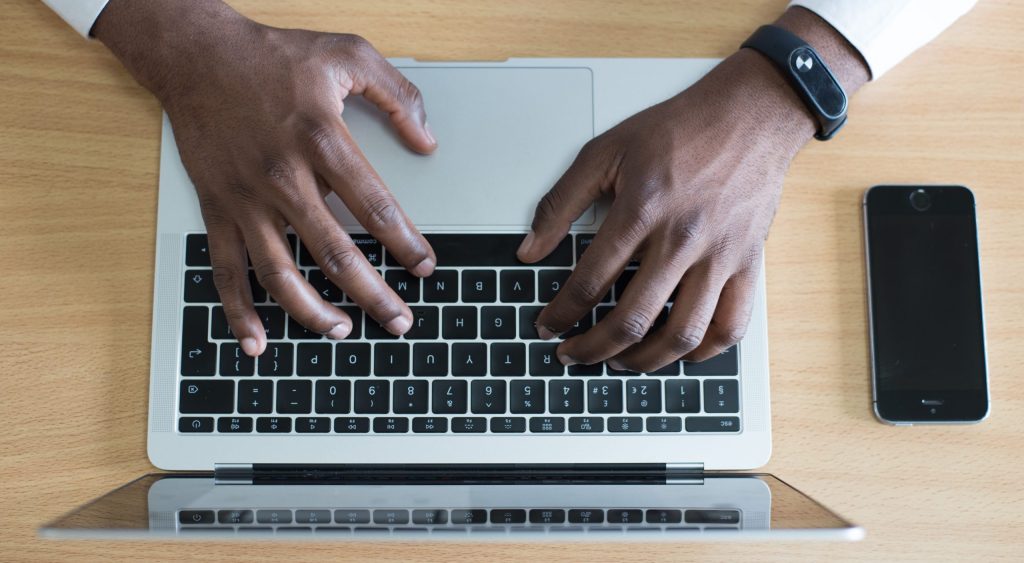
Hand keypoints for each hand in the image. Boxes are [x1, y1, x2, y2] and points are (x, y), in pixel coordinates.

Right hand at [95, 0, 436, 355]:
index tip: (424, 266)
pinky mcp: (217, 209)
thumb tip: (427, 140)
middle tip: (400, 321)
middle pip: (335, 253)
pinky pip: (226, 269)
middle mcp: (283, 176)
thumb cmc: (273, 56)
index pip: (375, 207)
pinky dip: (238, 310)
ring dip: (313, 312)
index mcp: (321, 139)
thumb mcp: (347, 54)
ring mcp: (246, 198)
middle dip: (373, 294)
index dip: (405, 243)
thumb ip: (396, 95)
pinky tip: (257, 340)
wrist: (197, 55)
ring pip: (281, 272)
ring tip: (343, 331)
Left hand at [517, 49, 817, 370]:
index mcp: (641, 211)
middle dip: (592, 348)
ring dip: (644, 361)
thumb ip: (560, 202)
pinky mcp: (748, 264)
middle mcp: (682, 239)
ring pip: (682, 334)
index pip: (589, 281)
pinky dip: (703, 352)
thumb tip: (529, 249)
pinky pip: (731, 326)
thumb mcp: (604, 151)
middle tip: (572, 354)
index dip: (560, 313)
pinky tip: (678, 353)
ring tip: (619, 362)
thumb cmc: (678, 131)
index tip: (547, 326)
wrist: (750, 115)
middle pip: (631, 319)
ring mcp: (719, 257)